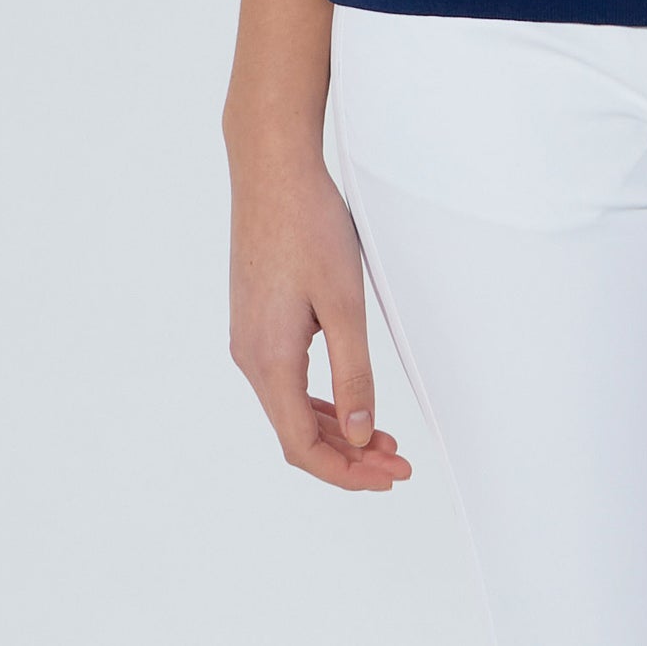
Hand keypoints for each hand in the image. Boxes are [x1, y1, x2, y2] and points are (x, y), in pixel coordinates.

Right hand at [227, 138, 413, 489]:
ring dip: (336, 428)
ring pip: (290, 407)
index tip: (389, 477)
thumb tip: (362, 434)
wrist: (271, 170)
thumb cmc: (308, 225)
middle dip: (348, 456)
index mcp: (269, 360)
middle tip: (397, 464)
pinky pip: (284, 379)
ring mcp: (249, 338)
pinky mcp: (255, 320)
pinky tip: (347, 401)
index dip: (347, 472)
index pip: (302, 446)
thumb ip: (353, 373)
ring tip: (382, 440)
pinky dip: (318, 400)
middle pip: (296, 433)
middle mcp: (250, 357)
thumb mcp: (343, 302)